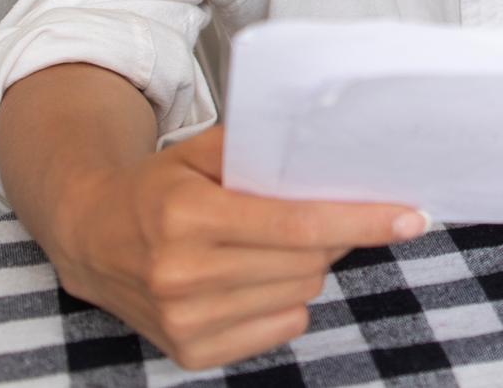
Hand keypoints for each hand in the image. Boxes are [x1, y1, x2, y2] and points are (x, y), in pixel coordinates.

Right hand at [46, 127, 426, 369]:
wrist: (91, 236)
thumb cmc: (160, 185)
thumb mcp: (201, 150)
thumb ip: (262, 149)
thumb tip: (335, 157)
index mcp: (187, 214)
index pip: (296, 224)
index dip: (359, 220)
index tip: (411, 216)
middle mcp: (183, 273)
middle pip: (307, 262)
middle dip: (332, 236)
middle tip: (324, 214)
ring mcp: (184, 320)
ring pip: (300, 294)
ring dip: (307, 266)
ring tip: (273, 243)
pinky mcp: (189, 352)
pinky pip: (283, 326)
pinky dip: (286, 300)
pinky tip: (255, 276)